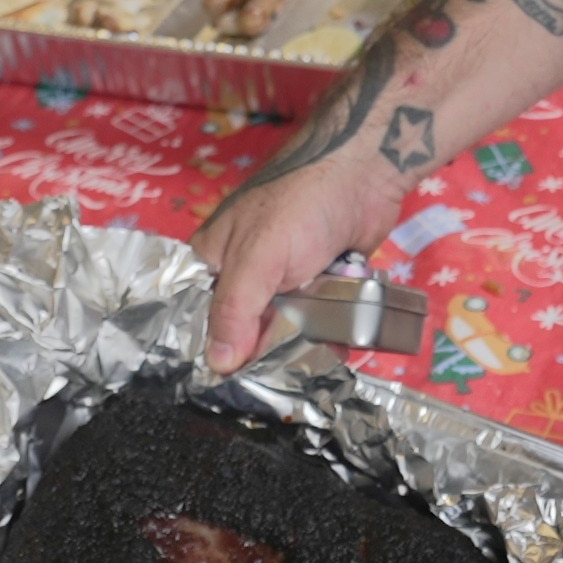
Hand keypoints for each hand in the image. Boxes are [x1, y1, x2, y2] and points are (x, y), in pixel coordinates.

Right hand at [191, 151, 404, 371]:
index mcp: (211, 261)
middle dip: (260, 357)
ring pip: (280, 332)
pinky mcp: (317, 286)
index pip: (194, 318)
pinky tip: (332, 354)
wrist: (367, 173)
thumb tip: (218, 365)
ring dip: (296, 351)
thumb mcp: (258, 257)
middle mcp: (242, 274)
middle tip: (275, 387)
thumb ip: (235, 310)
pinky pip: (313, 324)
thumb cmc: (302, 203)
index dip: (208, 352)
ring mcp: (282, 281)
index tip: (220, 389)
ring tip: (307, 373)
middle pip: (240, 333)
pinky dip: (323, 337)